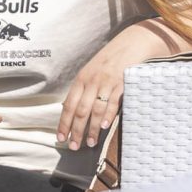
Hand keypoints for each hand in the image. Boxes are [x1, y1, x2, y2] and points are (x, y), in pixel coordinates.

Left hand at [57, 26, 160, 150]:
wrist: (131, 44)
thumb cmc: (110, 62)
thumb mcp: (91, 73)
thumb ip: (83, 90)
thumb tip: (71, 109)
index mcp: (81, 80)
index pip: (68, 105)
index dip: (64, 123)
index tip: (60, 138)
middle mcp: (91, 81)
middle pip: (80, 111)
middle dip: (75, 130)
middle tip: (73, 147)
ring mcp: (106, 82)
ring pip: (95, 110)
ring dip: (91, 129)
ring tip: (89, 143)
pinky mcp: (121, 83)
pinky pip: (112, 102)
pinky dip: (107, 115)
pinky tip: (103, 127)